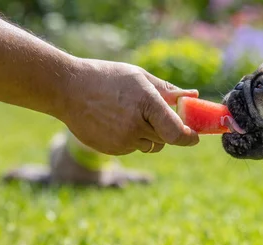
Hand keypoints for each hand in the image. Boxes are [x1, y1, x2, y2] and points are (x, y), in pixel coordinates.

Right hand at [58, 58, 199, 154]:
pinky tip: (117, 122)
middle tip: (159, 116)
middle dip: (168, 130)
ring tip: (132, 115)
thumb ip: (168, 90)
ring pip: (151, 145)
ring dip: (150, 135)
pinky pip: (133, 148)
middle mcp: (135, 125)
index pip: (177, 132)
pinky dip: (133, 139)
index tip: (195, 137)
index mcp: (146, 103)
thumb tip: (193, 96)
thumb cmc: (107, 78)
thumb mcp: (139, 77)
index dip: (189, 137)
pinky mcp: (113, 150)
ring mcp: (122, 140)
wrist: (67, 89)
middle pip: (166, 139)